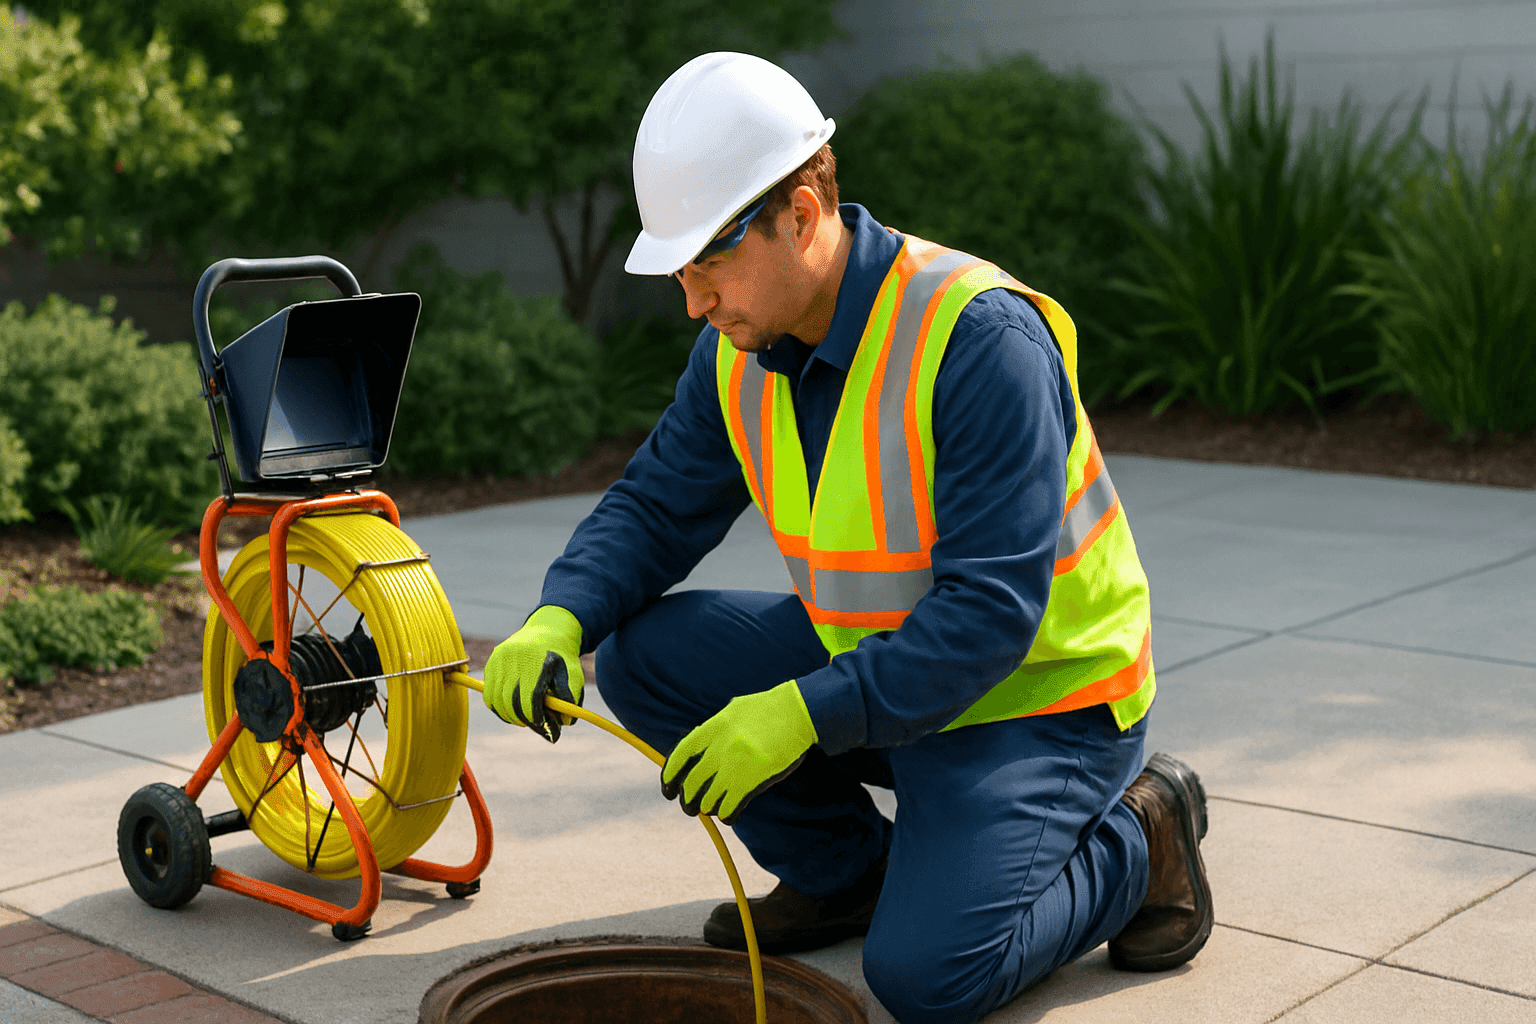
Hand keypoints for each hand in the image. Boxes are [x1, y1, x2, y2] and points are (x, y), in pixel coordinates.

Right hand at [483, 605, 583, 741]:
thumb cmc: (562, 657)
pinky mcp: (491, 663)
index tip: (541, 724)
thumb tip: (564, 723)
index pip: (529, 697)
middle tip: (532, 724)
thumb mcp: (573, 674)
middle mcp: (514, 658)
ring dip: (509, 716)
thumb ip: (570, 698)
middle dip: (522, 718)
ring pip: (497, 700)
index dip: (534, 716)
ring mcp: (499, 660)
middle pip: (511, 701)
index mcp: (536, 659)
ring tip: (522, 719)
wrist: (547, 631)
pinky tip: (510, 710)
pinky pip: (489, 695)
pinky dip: (498, 707)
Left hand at [661, 680, 817, 824]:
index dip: (669, 776)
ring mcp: (737, 765)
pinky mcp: (754, 780)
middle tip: (689, 807)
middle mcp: (721, 747)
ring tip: (709, 809)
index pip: (681, 755)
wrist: (799, 712)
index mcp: (714, 727)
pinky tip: (728, 815)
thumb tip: (697, 750)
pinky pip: (731, 806)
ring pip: (709, 798)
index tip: (668, 789)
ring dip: (707, 808)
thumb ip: (714, 729)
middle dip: (687, 799)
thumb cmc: (767, 710)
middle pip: (692, 782)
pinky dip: (726, 815)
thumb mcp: (734, 711)